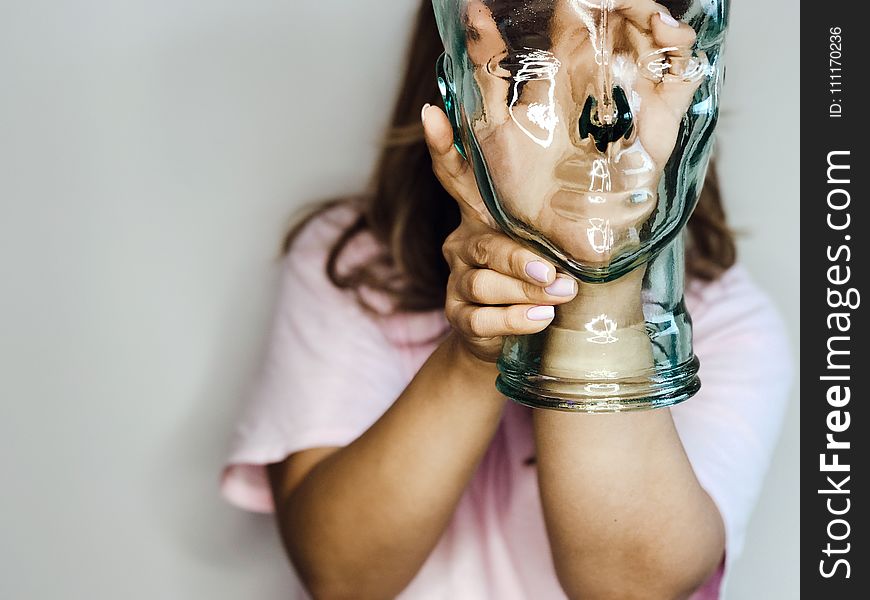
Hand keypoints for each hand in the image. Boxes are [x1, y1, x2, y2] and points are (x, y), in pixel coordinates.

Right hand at [422, 104, 578, 362]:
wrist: (508, 341)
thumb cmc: (541, 281)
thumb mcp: (551, 244)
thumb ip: (563, 224)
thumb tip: (622, 196)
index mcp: (482, 216)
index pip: (456, 176)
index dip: (442, 146)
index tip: (432, 113)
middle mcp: (463, 243)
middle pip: (483, 245)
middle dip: (519, 260)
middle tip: (554, 273)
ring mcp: (458, 280)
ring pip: (483, 283)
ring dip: (525, 291)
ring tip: (559, 295)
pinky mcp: (458, 316)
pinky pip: (481, 318)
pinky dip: (514, 320)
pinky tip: (540, 318)